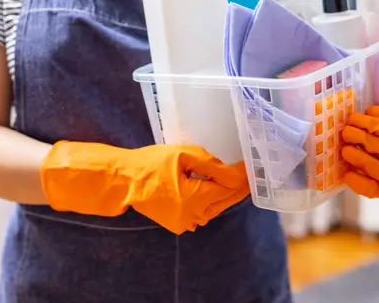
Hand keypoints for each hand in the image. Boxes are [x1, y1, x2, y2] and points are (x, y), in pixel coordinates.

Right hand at [41, 142, 249, 233]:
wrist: (124, 181)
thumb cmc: (150, 163)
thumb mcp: (183, 155)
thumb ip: (212, 166)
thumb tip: (237, 175)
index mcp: (195, 199)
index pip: (229, 189)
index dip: (243, 177)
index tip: (253, 165)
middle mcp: (193, 216)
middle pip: (226, 200)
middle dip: (239, 186)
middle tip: (252, 172)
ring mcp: (186, 223)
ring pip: (216, 207)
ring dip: (227, 193)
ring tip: (240, 179)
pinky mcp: (180, 224)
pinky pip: (204, 211)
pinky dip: (213, 200)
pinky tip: (219, 188)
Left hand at [340, 106, 378, 197]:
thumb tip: (366, 114)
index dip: (368, 123)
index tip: (353, 118)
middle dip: (360, 138)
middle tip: (346, 131)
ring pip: (374, 167)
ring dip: (357, 157)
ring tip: (345, 149)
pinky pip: (369, 189)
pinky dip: (356, 182)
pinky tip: (347, 173)